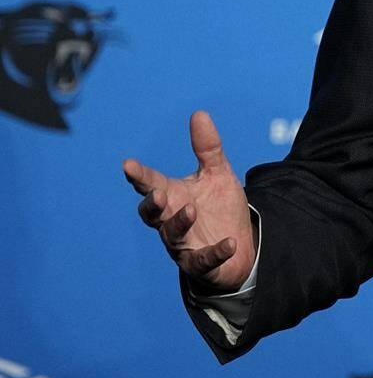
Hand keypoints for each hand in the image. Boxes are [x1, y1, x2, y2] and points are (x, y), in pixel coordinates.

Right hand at [123, 110, 255, 291]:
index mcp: (173, 195)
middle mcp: (172, 220)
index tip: (128, 165)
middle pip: (152, 214)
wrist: (240, 243)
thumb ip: (208, 148)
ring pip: (172, 236)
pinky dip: (215, 252)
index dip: (139, 176)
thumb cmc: (219, 207)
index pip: (151, 184)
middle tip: (158, 194)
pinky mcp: (201, 263)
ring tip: (192, 209)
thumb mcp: (217, 174)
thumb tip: (199, 113)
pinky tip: (229, 243)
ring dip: (179, 224)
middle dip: (152, 205)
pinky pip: (203, 261)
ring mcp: (184, 244)